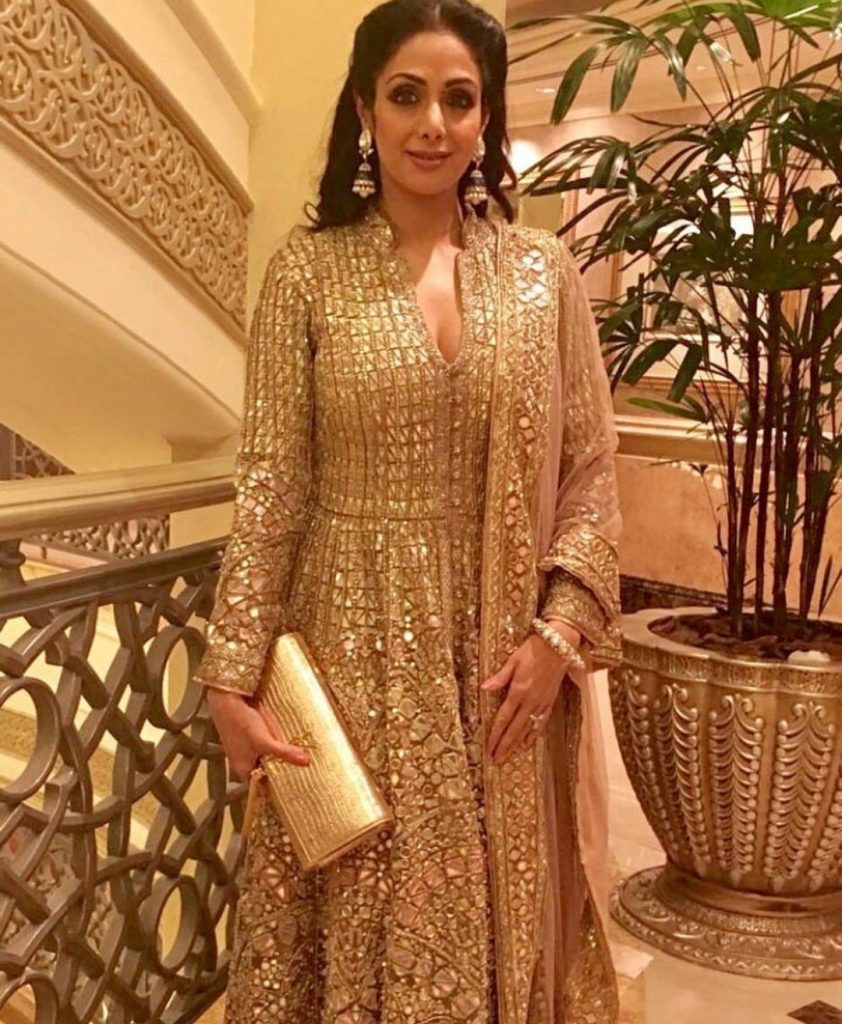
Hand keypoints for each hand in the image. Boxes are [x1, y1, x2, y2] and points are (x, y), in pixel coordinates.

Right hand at [205, 688, 310, 779]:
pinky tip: (288, 739)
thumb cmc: (240, 723)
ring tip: (301, 753)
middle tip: (305, 766)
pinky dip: (276, 743)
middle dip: (285, 767)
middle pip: (269, 770)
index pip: (266, 786)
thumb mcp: (264, 741)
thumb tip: (306, 762)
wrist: (226, 699)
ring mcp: (247, 750)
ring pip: (269, 756)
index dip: (282, 783)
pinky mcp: (251, 737)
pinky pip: (267, 745)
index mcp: (244, 771)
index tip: (301, 782)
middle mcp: (245, 763)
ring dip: (281, 754)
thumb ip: (284, 753)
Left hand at [480, 619, 581, 765]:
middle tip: (496, 760)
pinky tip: (528, 742)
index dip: (495, 734)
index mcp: (518, 691)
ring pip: (527, 728)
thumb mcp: (513, 660)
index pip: (503, 718)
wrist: (558, 646)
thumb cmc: (533, 650)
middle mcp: (530, 701)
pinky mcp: (550, 701)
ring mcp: (541, 703)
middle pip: (515, 729)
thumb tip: (484, 688)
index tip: (489, 748)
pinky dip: (534, 734)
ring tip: (508, 756)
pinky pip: (541, 722)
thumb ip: (500, 677)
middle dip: (505, 746)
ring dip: (517, 744)